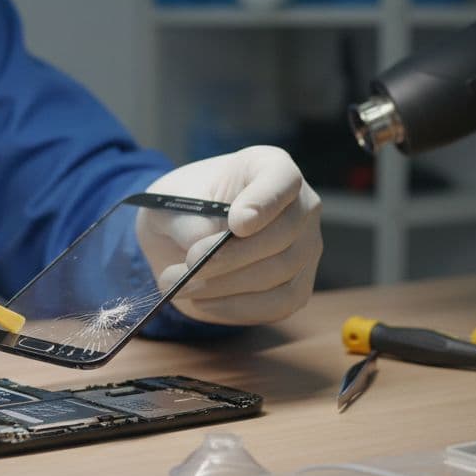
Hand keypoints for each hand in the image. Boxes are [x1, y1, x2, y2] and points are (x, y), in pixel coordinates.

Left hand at [139, 146, 321, 324]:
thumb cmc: (182, 208)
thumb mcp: (170, 203)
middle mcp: (300, 206)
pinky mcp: (297, 286)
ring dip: (226, 286)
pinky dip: (237, 308)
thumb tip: (204, 243)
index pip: (282, 179)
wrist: (182, 238)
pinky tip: (202, 302)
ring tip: (181, 286)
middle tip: (190, 264)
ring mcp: (305, 248)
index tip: (237, 223)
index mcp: (269, 167)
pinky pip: (278, 305)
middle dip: (232, 255)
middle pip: (284, 233)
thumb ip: (186, 220)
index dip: (264, 201)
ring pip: (280, 273)